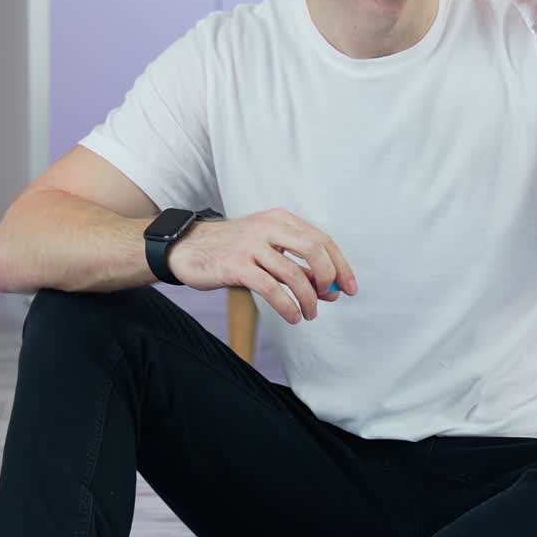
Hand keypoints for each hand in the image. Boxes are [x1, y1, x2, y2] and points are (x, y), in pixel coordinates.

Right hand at [168, 208, 357, 324]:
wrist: (187, 247)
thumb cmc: (232, 250)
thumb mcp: (266, 248)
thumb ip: (295, 264)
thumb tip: (330, 290)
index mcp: (280, 219)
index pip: (322, 239)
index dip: (341, 265)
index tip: (350, 287)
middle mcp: (268, 227)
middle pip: (314, 250)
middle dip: (329, 278)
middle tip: (330, 298)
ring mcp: (251, 245)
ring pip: (293, 274)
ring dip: (308, 299)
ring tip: (309, 315)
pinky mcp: (236, 265)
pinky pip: (271, 288)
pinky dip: (287, 306)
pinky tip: (293, 317)